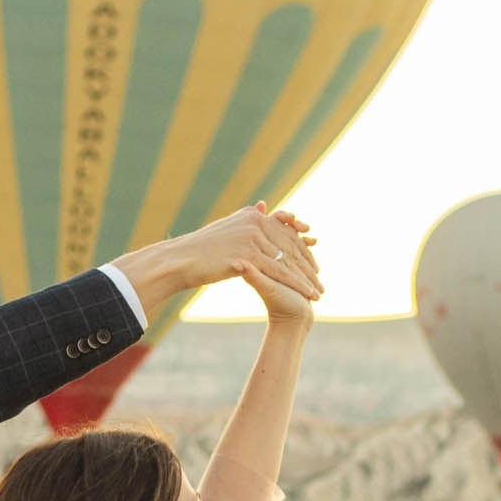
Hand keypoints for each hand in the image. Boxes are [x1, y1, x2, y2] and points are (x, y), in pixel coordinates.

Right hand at [111, 204, 320, 317]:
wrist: (181, 260)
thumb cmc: (199, 251)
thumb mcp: (227, 230)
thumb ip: (248, 220)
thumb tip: (263, 206)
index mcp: (251, 216)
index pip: (285, 231)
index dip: (302, 247)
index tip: (314, 263)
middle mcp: (255, 222)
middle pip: (291, 245)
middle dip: (307, 265)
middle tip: (320, 281)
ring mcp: (252, 237)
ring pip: (288, 259)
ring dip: (306, 277)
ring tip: (318, 291)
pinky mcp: (249, 254)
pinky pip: (281, 271)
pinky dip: (297, 284)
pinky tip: (308, 294)